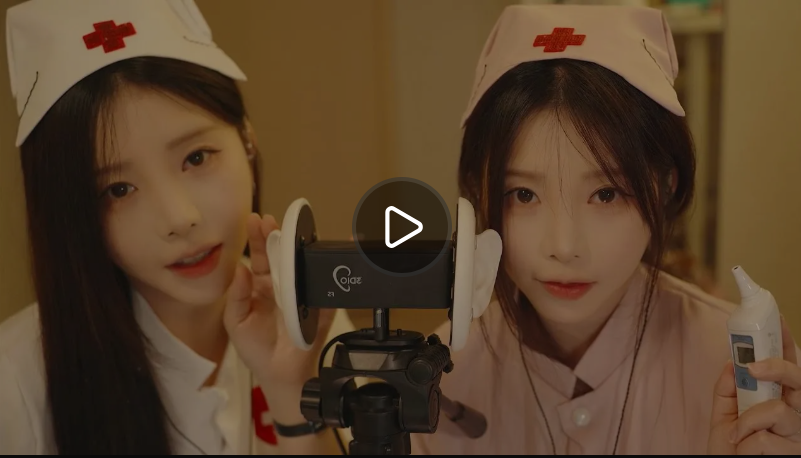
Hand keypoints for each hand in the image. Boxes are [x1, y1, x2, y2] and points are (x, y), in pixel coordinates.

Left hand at [223, 213, 334, 386]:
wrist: (281, 375)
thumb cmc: (257, 350)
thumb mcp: (236, 323)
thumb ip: (236, 297)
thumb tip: (240, 269)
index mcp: (261, 288)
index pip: (259, 258)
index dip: (257, 239)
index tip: (255, 220)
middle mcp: (282, 286)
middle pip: (280, 256)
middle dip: (276, 235)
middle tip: (271, 219)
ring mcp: (302, 294)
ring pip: (302, 266)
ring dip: (301, 248)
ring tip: (296, 233)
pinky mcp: (320, 307)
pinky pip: (326, 288)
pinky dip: (330, 273)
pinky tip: (328, 258)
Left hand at [709, 315, 800, 453]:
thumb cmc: (729, 448)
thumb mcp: (723, 415)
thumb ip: (728, 388)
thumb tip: (732, 362)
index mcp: (779, 400)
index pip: (787, 366)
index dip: (784, 341)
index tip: (776, 317)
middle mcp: (795, 414)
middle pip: (798, 378)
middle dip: (778, 367)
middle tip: (753, 367)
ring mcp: (798, 434)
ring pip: (779, 409)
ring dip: (749, 420)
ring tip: (738, 435)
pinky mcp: (794, 452)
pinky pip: (766, 435)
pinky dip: (746, 440)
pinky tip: (743, 450)